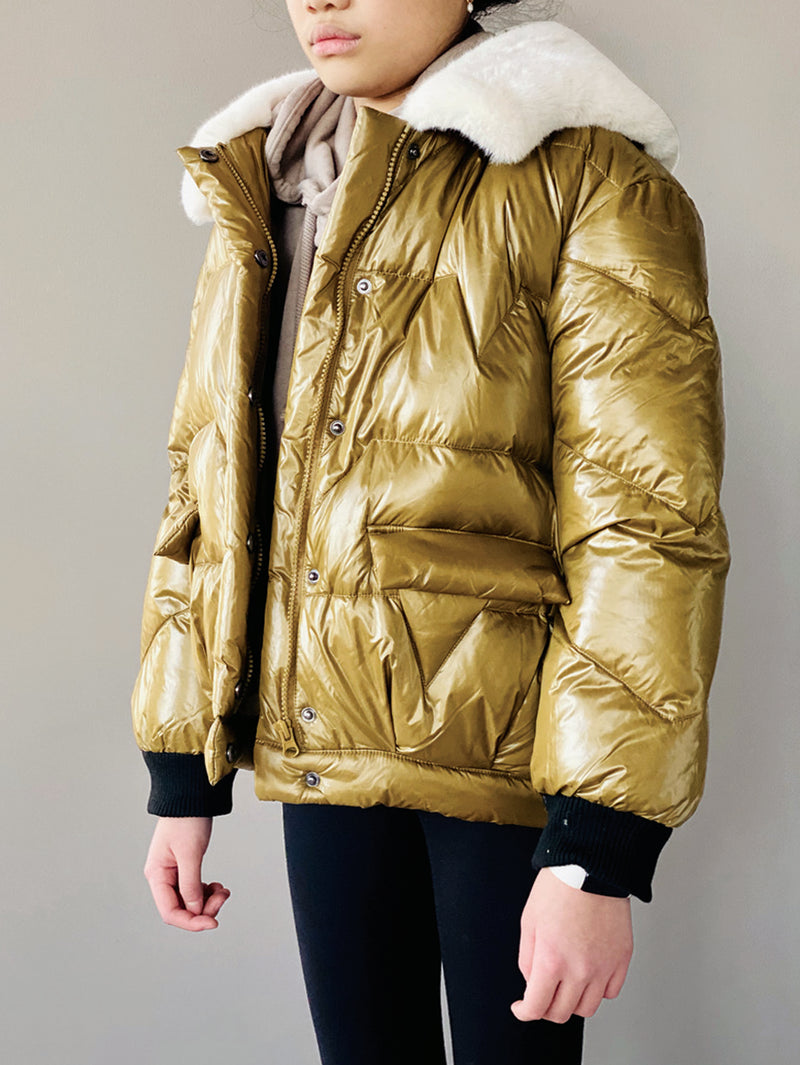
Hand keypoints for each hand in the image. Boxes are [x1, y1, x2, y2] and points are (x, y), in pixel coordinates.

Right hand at [143, 816, 230, 930]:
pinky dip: (207, 892)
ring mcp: (173, 873)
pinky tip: (218, 887)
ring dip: (208, 901)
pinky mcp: (184, 867)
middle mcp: (162, 877)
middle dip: (204, 909)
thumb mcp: (190, 853)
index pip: (170, 912)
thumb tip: (195, 911)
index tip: (213, 921)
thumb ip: (191, 885)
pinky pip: (195, 889)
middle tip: (223, 898)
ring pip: (190, 901)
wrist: (191, 797)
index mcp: (157, 875)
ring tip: (223, 890)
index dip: (191, 922)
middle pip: (182, 908)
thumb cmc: (186, 819)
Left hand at [511, 867, 632, 1022]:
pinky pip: (610, 992)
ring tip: (566, 984)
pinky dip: (598, 990)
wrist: (590, 868)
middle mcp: (579, 970)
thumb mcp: (529, 922)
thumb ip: (528, 959)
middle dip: (546, 1007)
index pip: (537, 1007)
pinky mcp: (621, 959)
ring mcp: (603, 967)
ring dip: (573, 1002)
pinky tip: (588, 975)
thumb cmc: (558, 889)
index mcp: (552, 961)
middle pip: (561, 1012)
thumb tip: (532, 982)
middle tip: (542, 994)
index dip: (524, 1011)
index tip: (522, 1007)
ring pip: (588, 1008)